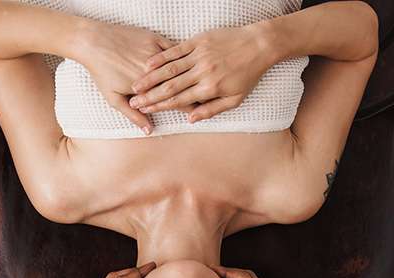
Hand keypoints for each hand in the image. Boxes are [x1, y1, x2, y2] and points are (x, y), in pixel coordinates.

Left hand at [77, 22, 196, 133]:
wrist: (94, 42)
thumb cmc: (102, 72)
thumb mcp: (114, 98)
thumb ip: (133, 116)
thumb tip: (149, 131)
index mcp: (147, 88)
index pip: (176, 100)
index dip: (190, 107)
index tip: (198, 111)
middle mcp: (154, 71)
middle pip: (182, 84)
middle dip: (195, 91)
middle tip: (204, 95)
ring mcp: (156, 53)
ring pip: (181, 66)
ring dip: (192, 74)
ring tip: (200, 80)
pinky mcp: (155, 39)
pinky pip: (173, 49)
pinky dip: (181, 56)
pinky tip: (187, 61)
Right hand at [128, 24, 273, 121]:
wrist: (259, 45)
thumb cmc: (248, 74)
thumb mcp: (235, 99)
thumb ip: (211, 110)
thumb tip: (190, 120)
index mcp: (210, 89)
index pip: (179, 100)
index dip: (159, 106)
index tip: (145, 110)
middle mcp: (202, 73)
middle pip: (170, 86)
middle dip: (150, 95)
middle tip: (134, 101)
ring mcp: (200, 55)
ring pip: (170, 69)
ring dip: (150, 78)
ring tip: (135, 86)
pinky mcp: (199, 41)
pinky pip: (176, 50)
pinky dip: (162, 58)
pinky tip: (148, 64)